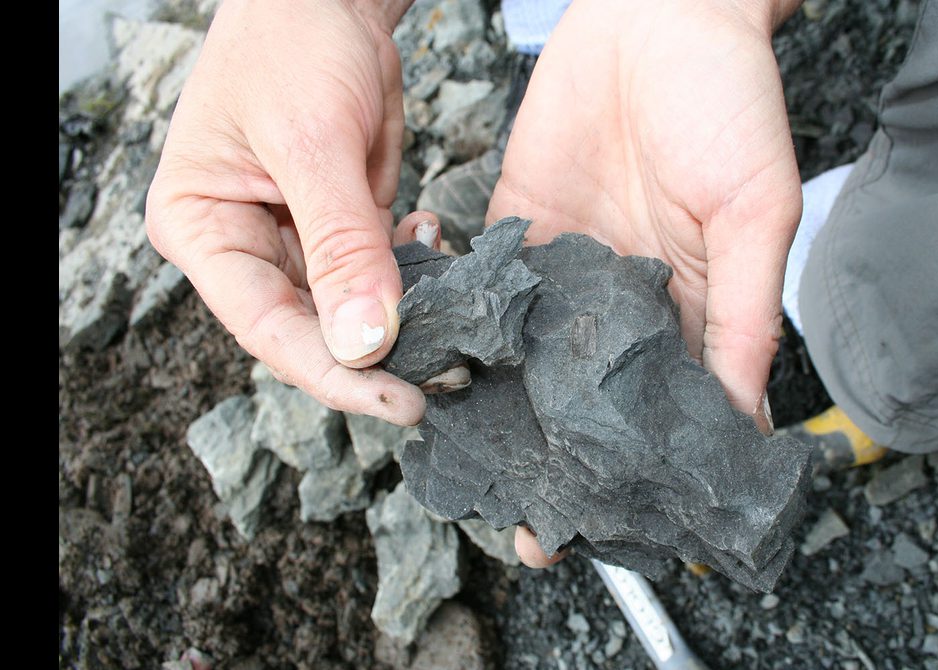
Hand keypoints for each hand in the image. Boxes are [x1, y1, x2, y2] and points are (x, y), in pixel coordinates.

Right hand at [146, 0, 424, 424]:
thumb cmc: (294, 43)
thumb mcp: (313, 143)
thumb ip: (341, 244)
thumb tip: (364, 344)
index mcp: (203, 229)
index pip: (265, 326)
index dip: (331, 373)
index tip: (397, 400)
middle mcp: (242, 245)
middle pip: (308, 330)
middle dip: (375, 355)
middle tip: (443, 375)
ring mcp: (292, 238)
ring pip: (348, 309)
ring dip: (400, 315)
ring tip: (450, 313)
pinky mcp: (339, 225)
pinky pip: (376, 270)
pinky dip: (410, 267)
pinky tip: (429, 237)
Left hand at [487, 0, 802, 566]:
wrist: (659, 10)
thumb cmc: (729, 101)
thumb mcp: (753, 212)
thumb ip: (741, 314)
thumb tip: (744, 417)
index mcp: (689, 311)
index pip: (667, 409)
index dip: (642, 468)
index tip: (608, 527)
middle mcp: (623, 305)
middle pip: (590, 399)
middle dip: (560, 458)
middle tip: (528, 524)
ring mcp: (567, 271)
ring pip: (530, 359)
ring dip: (504, 412)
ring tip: (474, 469)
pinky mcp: (520, 227)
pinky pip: (487, 291)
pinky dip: (463, 332)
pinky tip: (436, 377)